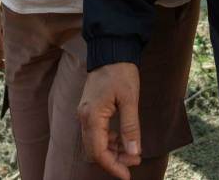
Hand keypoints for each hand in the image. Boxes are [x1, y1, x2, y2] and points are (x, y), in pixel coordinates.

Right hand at [77, 62, 143, 177]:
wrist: (111, 52)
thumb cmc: (121, 73)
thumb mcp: (130, 99)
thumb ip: (131, 127)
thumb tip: (134, 151)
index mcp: (91, 117)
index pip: (98, 152)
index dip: (112, 166)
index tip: (127, 175)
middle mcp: (84, 119)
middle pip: (94, 151)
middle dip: (114, 160)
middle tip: (135, 162)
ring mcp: (85, 116)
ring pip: (95, 144)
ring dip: (113, 152)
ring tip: (133, 153)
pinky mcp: (90, 112)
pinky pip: (97, 134)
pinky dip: (110, 141)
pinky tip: (124, 141)